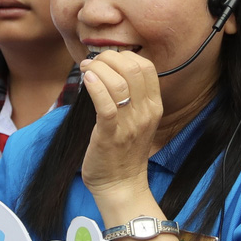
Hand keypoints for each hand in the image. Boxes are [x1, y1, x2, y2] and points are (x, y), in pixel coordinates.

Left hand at [77, 50, 160, 195]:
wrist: (121, 185)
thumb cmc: (124, 151)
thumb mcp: (138, 120)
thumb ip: (132, 96)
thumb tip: (111, 69)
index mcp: (154, 107)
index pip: (146, 67)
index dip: (124, 56)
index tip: (107, 60)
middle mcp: (145, 113)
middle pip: (132, 69)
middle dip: (109, 58)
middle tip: (93, 62)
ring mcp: (129, 125)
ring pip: (118, 82)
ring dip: (98, 69)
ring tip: (86, 70)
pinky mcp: (110, 135)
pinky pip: (106, 105)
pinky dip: (95, 87)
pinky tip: (86, 80)